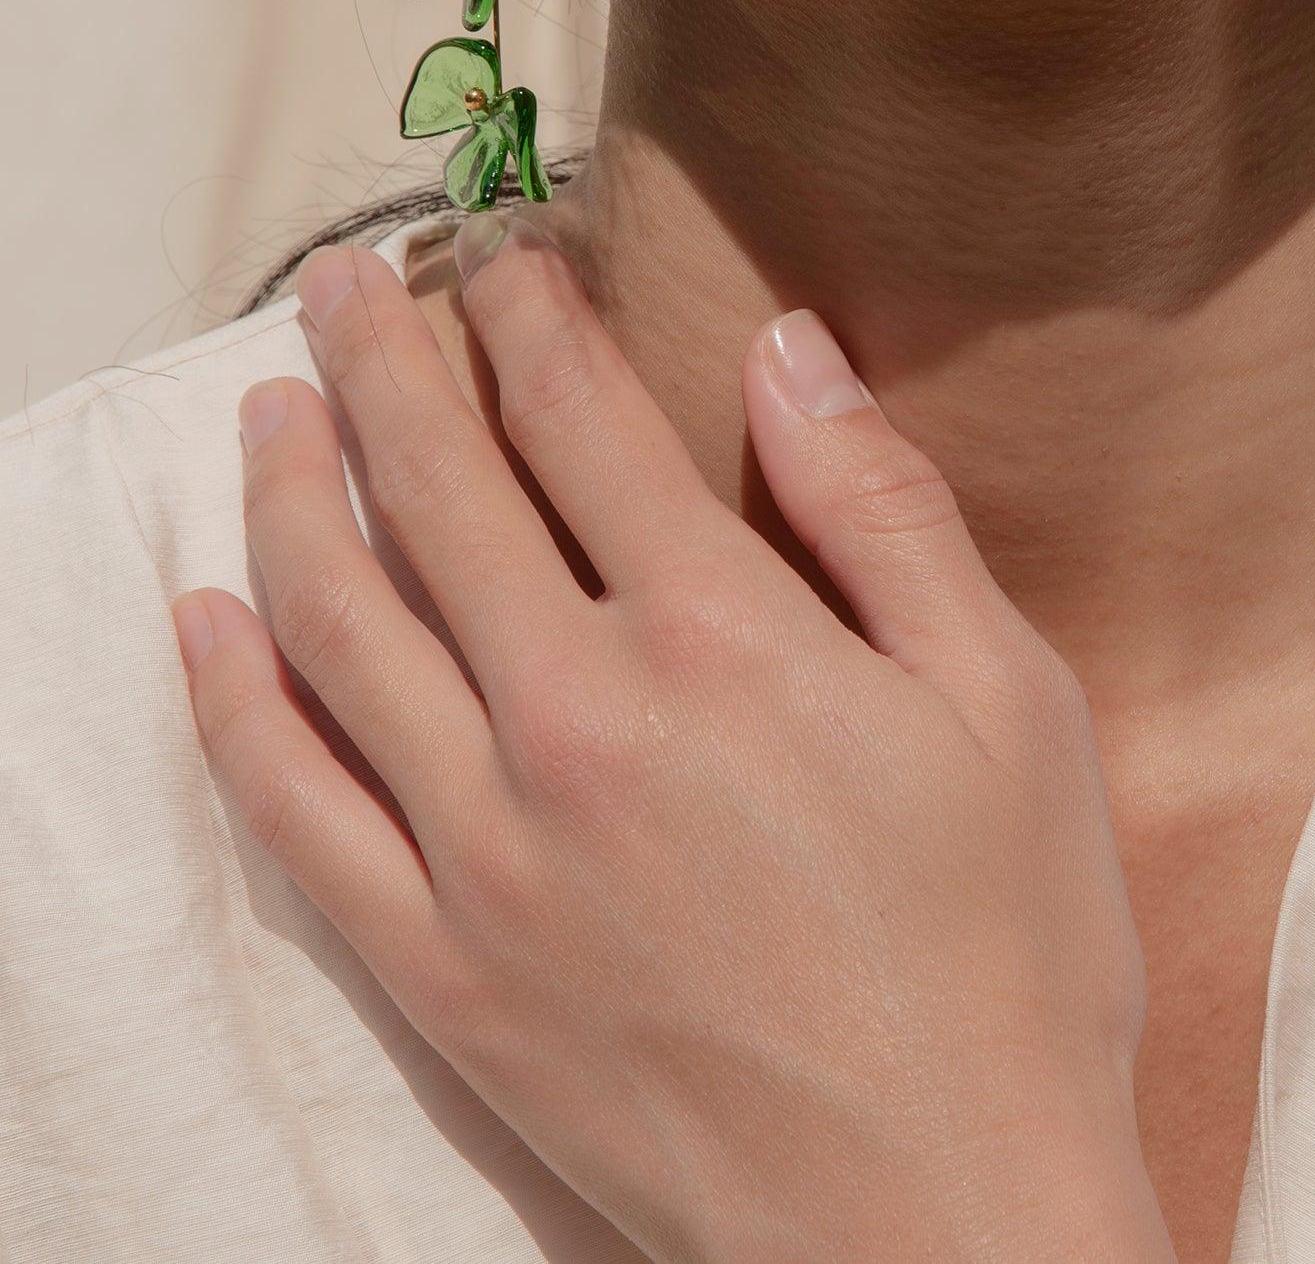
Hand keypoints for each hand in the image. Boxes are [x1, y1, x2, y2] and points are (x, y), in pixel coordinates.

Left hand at [169, 215, 1174, 1263]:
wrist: (937, 1224)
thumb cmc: (1007, 952)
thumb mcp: (1002, 697)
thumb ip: (881, 509)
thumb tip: (790, 349)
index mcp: (720, 638)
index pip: (578, 420)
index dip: (526, 313)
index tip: (494, 249)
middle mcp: (577, 720)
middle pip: (437, 488)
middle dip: (381, 359)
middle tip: (343, 278)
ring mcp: (489, 849)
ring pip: (340, 621)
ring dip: (292, 491)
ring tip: (270, 408)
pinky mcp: (441, 968)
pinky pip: (296, 806)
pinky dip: (233, 699)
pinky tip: (207, 621)